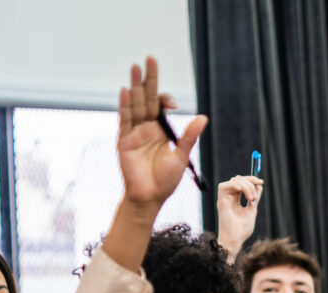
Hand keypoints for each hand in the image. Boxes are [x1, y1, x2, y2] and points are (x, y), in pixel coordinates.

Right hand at [117, 56, 206, 209]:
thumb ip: (189, 136)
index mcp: (160, 130)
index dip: (165, 99)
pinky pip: (125, 120)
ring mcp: (134, 133)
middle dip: (148, 80)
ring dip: (135, 86)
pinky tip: (126, 91)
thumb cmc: (165, 180)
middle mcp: (146, 128)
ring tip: (135, 67)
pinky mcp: (124, 141)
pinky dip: (125, 106)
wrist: (150, 197)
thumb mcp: (181, 155)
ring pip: (135, 105)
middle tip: (150, 59)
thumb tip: (202, 117)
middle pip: (146, 98)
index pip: (160, 105)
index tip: (173, 104)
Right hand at [216, 175, 263, 258]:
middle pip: (238, 179)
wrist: (235, 239)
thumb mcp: (252, 210)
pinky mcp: (221, 202)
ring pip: (233, 181)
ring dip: (245, 186)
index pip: (241, 183)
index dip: (251, 180)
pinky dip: (234, 185)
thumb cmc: (242, 229)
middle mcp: (229, 198)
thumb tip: (260, 186)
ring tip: (252, 199)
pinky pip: (224, 186)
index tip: (261, 182)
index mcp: (235, 200)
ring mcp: (225, 199)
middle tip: (255, 196)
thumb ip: (255, 199)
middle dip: (250, 182)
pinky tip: (243, 192)